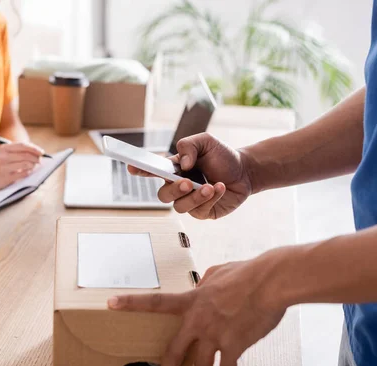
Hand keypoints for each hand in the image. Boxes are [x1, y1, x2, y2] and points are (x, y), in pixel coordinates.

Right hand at [0, 142, 42, 189]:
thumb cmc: (2, 165)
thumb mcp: (7, 154)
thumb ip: (20, 152)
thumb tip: (38, 153)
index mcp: (4, 148)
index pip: (23, 146)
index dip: (34, 148)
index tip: (42, 152)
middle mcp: (3, 156)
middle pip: (25, 155)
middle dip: (36, 158)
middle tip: (40, 161)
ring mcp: (4, 167)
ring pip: (26, 164)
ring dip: (33, 165)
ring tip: (33, 166)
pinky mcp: (6, 177)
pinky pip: (23, 173)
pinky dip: (28, 172)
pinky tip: (28, 172)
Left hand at [107, 249, 289, 365]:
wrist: (270, 282)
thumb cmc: (247, 273)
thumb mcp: (217, 272)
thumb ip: (205, 282)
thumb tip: (202, 284)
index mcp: (192, 300)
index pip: (155, 302)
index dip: (131, 303)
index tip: (110, 303)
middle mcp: (198, 320)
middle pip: (174, 350)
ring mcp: (214, 335)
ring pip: (201, 365)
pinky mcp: (234, 346)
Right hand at [128, 133, 254, 218]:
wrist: (245, 171)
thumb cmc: (222, 156)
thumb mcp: (206, 141)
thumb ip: (190, 145)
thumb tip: (183, 164)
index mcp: (173, 169)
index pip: (152, 170)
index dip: (140, 170)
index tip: (131, 167)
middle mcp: (178, 187)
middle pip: (163, 195)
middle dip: (174, 190)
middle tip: (188, 182)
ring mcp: (189, 201)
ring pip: (180, 206)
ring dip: (195, 196)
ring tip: (210, 186)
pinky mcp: (203, 212)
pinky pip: (198, 211)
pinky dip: (210, 199)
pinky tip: (219, 188)